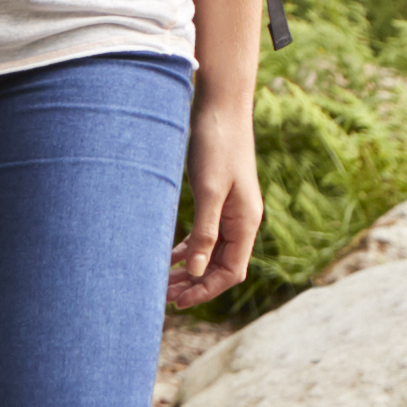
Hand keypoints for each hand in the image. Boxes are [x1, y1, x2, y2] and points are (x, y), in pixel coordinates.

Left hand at [171, 97, 266, 308]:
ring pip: (210, 252)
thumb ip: (204, 232)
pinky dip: (187, 248)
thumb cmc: (217, 144)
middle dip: (194, 284)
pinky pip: (204, 234)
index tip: (178, 301)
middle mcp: (241, 220)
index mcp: (246, 222)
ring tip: (161, 283)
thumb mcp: (209, 191)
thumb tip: (196, 272)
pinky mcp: (217, 198)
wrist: (220, 106)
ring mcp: (230, 210)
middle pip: (220, 266)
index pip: (231, 272)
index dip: (206, 290)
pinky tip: (167, 256)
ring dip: (189, 269)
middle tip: (163, 297)